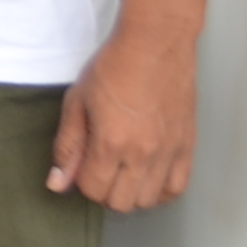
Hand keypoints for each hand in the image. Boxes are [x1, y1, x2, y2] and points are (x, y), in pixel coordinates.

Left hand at [49, 22, 197, 212]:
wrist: (154, 44)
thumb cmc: (114, 66)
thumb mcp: (77, 102)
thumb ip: (67, 146)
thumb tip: (58, 182)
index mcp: (112, 142)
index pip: (94, 190)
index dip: (82, 181)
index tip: (82, 164)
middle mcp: (143, 153)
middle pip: (121, 203)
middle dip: (105, 191)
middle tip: (101, 167)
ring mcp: (169, 152)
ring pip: (149, 201)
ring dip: (131, 192)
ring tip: (124, 169)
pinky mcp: (187, 146)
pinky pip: (177, 188)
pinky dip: (160, 190)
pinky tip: (148, 174)